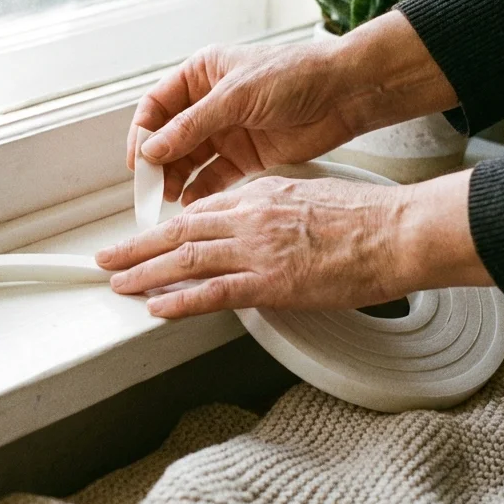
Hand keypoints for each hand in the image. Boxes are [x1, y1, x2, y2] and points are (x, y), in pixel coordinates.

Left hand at [96, 170, 493, 318]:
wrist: (395, 231)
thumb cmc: (367, 217)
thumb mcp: (309, 197)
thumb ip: (275, 211)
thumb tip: (260, 228)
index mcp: (260, 195)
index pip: (200, 211)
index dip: (166, 228)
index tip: (147, 239)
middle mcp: (250, 218)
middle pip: (179, 232)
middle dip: (137, 248)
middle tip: (108, 260)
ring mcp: (256, 250)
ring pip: (185, 260)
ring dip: (144, 274)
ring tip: (118, 284)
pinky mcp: (269, 282)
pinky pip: (212, 292)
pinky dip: (179, 301)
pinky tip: (156, 307)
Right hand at [129, 10, 457, 203]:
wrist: (344, 93)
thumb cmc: (294, 76)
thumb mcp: (236, 97)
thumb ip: (192, 126)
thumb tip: (152, 149)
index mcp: (201, 75)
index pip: (156, 107)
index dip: (143, 134)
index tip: (138, 162)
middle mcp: (209, 104)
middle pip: (169, 138)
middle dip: (157, 163)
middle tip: (150, 189)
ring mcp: (227, 131)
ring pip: (189, 160)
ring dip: (176, 178)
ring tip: (169, 198)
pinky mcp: (247, 156)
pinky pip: (214, 176)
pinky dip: (201, 190)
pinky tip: (192, 203)